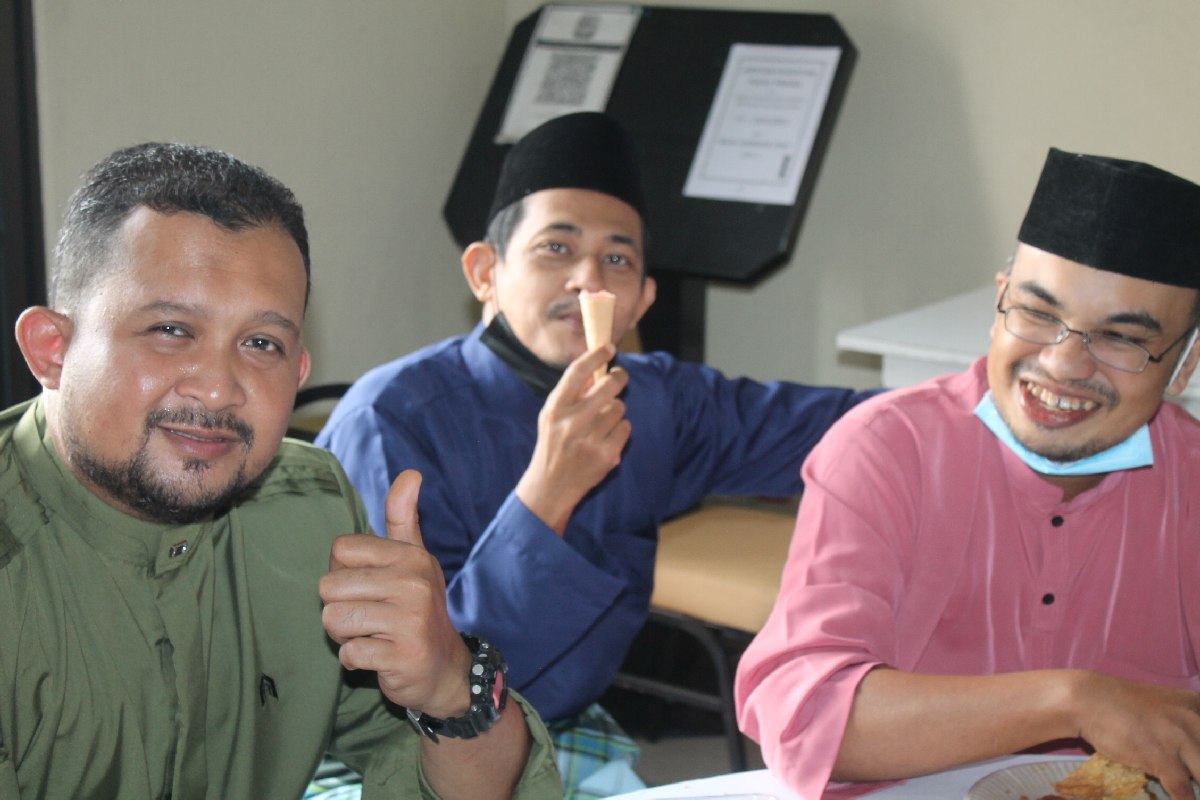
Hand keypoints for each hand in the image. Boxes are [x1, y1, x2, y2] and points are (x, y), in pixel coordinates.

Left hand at [320, 470, 472, 717]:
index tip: (369, 588)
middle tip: (369, 618)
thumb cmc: (417, 610)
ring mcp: (411, 620)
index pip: (340, 550)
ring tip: (373, 636)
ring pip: (333, 620)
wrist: (444, 669)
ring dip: (345, 636)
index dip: (344, 573)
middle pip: (329, 587)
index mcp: (410, 557)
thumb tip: (412, 473)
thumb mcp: (415, 560)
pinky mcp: (403, 655)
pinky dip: (357, 661)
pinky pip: (348, 654)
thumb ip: (404, 517)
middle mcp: (414, 583)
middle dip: (339, 608)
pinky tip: (380, 657)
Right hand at [515, 343, 630, 533]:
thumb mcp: (552, 416)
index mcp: (556, 408)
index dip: (596, 355)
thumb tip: (597, 369)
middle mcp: (573, 422)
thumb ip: (572, 393)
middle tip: (620, 377)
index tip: (609, 348)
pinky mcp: (608, 454)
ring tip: (601, 423)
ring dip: (615, 411)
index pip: (578, 372)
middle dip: (618, 378)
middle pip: (609, 386)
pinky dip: (620, 430)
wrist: (551, 486)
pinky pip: (626, 427)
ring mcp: (592, 439)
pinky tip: (605, 439)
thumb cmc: (552, 444)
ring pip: (620, 408)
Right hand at [1071, 671, 1199, 799]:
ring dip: (1198, 788)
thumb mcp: (1163, 706)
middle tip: (1192, 776)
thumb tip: (1192, 754)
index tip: (1195, 764)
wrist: (1086, 700)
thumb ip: (1184, 726)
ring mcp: (1180, 740)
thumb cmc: (1120, 704)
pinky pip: (1184, 791)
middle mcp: (1194, 720)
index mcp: (1196, 704)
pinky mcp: (1163, 759)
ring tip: (1191, 792)